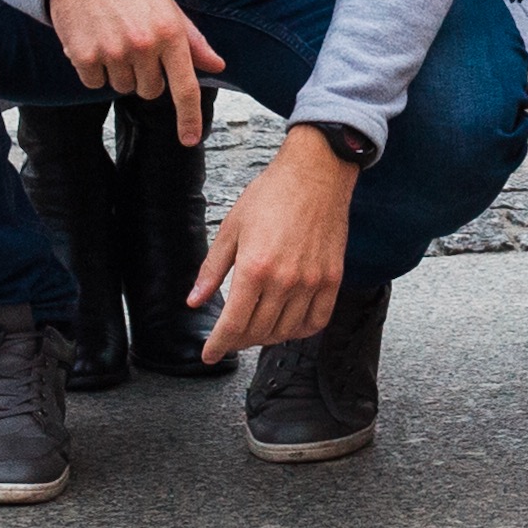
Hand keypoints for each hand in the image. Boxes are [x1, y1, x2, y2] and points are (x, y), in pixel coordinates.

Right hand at [39, 0, 225, 140]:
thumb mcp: (167, 6)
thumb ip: (192, 41)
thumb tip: (218, 66)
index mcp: (170, 31)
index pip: (185, 86)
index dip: (188, 117)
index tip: (190, 139)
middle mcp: (144, 45)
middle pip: (150, 91)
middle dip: (145, 74)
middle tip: (134, 42)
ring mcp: (114, 52)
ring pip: (122, 88)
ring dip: (118, 71)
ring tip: (112, 35)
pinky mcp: (85, 57)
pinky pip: (94, 83)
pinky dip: (93, 69)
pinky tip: (92, 39)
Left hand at [188, 125, 359, 358]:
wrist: (316, 173)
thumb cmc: (272, 194)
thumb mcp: (232, 227)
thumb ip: (212, 269)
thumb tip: (195, 301)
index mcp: (254, 268)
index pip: (233, 325)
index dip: (218, 345)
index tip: (210, 354)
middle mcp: (284, 280)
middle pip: (258, 332)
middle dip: (239, 340)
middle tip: (231, 335)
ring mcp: (311, 281)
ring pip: (286, 331)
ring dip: (267, 336)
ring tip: (257, 327)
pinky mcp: (332, 278)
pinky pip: (317, 320)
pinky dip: (300, 330)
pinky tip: (288, 323)